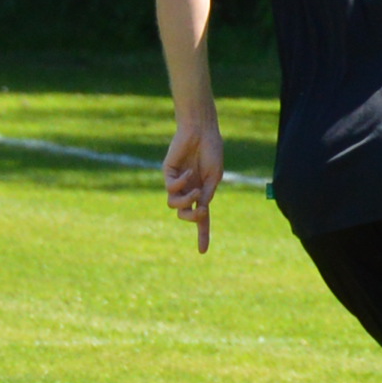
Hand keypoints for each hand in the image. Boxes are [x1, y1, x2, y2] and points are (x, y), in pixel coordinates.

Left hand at [162, 107, 222, 250]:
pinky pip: (170, 188)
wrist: (202, 130)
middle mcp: (188, 189)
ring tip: (195, 189)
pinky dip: (180, 184)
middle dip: (191, 218)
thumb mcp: (214, 177)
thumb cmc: (211, 151)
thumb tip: (200, 212)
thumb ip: (206, 194)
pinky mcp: (167, 172)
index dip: (202, 235)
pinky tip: (187, 171)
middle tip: (200, 212)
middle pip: (183, 214)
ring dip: (186, 201)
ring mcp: (177, 181)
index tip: (202, 252)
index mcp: (202, 192)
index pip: (201, 218)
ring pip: (173, 204)